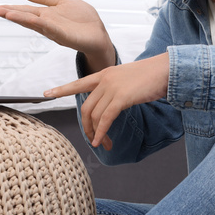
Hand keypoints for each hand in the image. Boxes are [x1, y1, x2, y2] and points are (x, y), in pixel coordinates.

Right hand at [0, 0, 114, 71]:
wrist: (98, 34)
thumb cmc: (82, 20)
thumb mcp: (61, 2)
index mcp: (46, 15)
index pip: (26, 11)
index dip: (13, 9)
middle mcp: (48, 24)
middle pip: (27, 18)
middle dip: (13, 14)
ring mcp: (56, 31)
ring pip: (37, 24)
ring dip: (23, 19)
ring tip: (9, 14)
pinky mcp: (67, 36)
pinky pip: (54, 30)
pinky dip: (45, 25)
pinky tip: (35, 20)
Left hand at [45, 52, 169, 149]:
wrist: (167, 70)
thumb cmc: (152, 76)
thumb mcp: (128, 79)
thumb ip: (116, 88)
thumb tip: (111, 104)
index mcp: (105, 74)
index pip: (79, 83)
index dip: (62, 89)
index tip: (47, 93)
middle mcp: (105, 80)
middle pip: (86, 107)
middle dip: (87, 126)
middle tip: (92, 140)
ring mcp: (112, 88)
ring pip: (95, 115)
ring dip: (96, 133)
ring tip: (102, 144)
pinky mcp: (122, 98)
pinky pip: (106, 119)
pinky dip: (101, 132)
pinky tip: (102, 141)